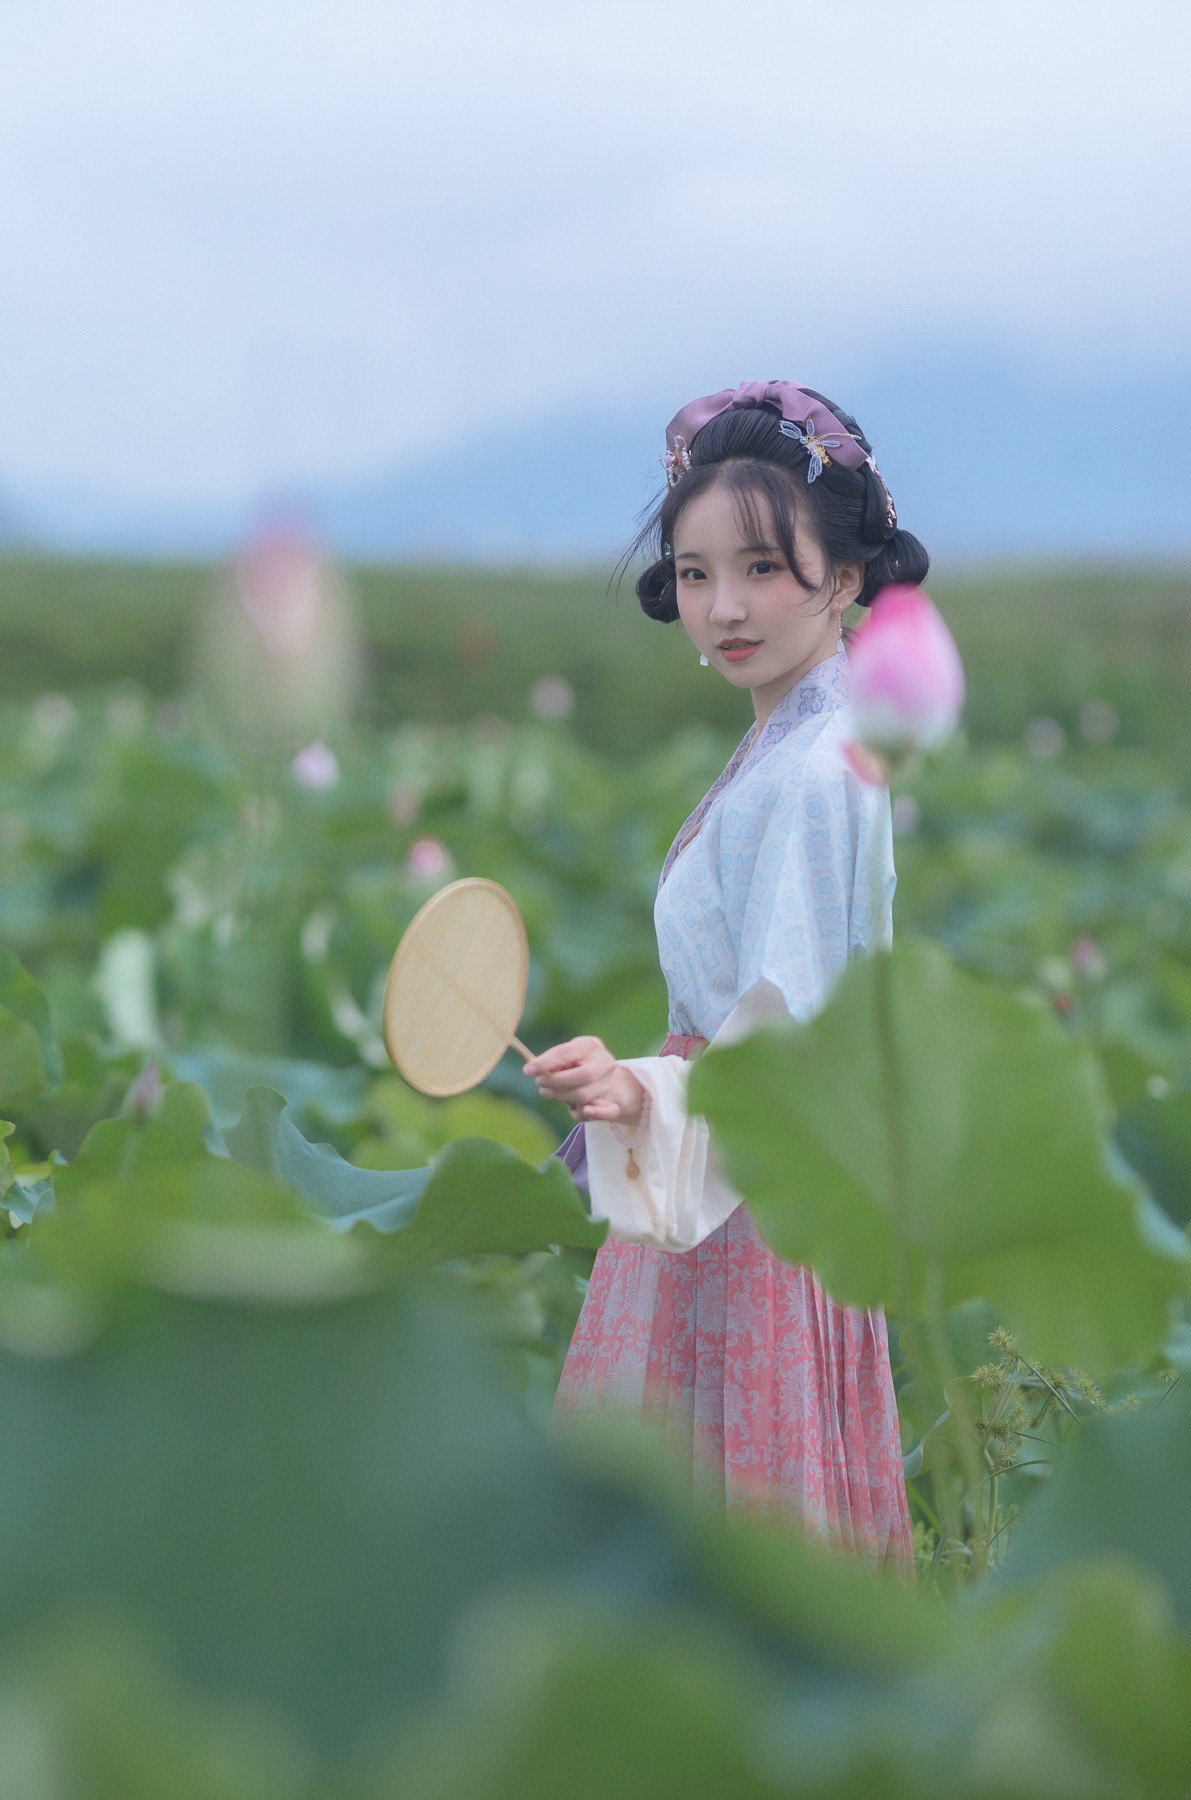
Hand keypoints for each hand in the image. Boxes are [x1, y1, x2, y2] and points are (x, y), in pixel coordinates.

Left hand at [522, 1036, 646, 1129]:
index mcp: (591, 1046)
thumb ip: (553, 1061)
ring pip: (584, 1095)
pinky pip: (608, 1111)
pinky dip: (597, 1113)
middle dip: (555, 1081)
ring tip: (545, 1091)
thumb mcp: (566, 1054)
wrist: (602, 1073)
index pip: (566, 1053)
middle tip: (539, 1082)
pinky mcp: (612, 1101)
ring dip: (560, 1096)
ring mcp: (608, 1082)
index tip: (528, 1070)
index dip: (545, 1063)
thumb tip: (534, 1069)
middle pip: (581, 1076)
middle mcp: (604, 1063)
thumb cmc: (577, 1061)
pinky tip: (586, 1111)